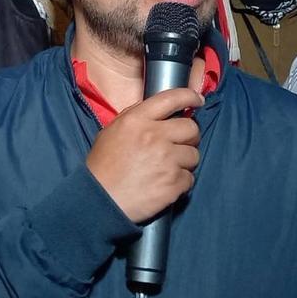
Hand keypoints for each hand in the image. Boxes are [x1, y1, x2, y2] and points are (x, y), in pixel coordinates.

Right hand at [86, 88, 203, 223]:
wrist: (99, 200)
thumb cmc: (103, 166)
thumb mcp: (112, 131)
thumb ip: (135, 116)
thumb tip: (159, 110)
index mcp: (137, 120)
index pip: (172, 98)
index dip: (189, 96)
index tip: (197, 101)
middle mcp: (155, 137)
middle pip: (191, 128)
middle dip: (189, 136)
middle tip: (180, 144)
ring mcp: (166, 161)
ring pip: (194, 155)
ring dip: (185, 161)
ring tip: (168, 168)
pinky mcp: (173, 183)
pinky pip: (190, 178)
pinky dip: (181, 182)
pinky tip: (165, 183)